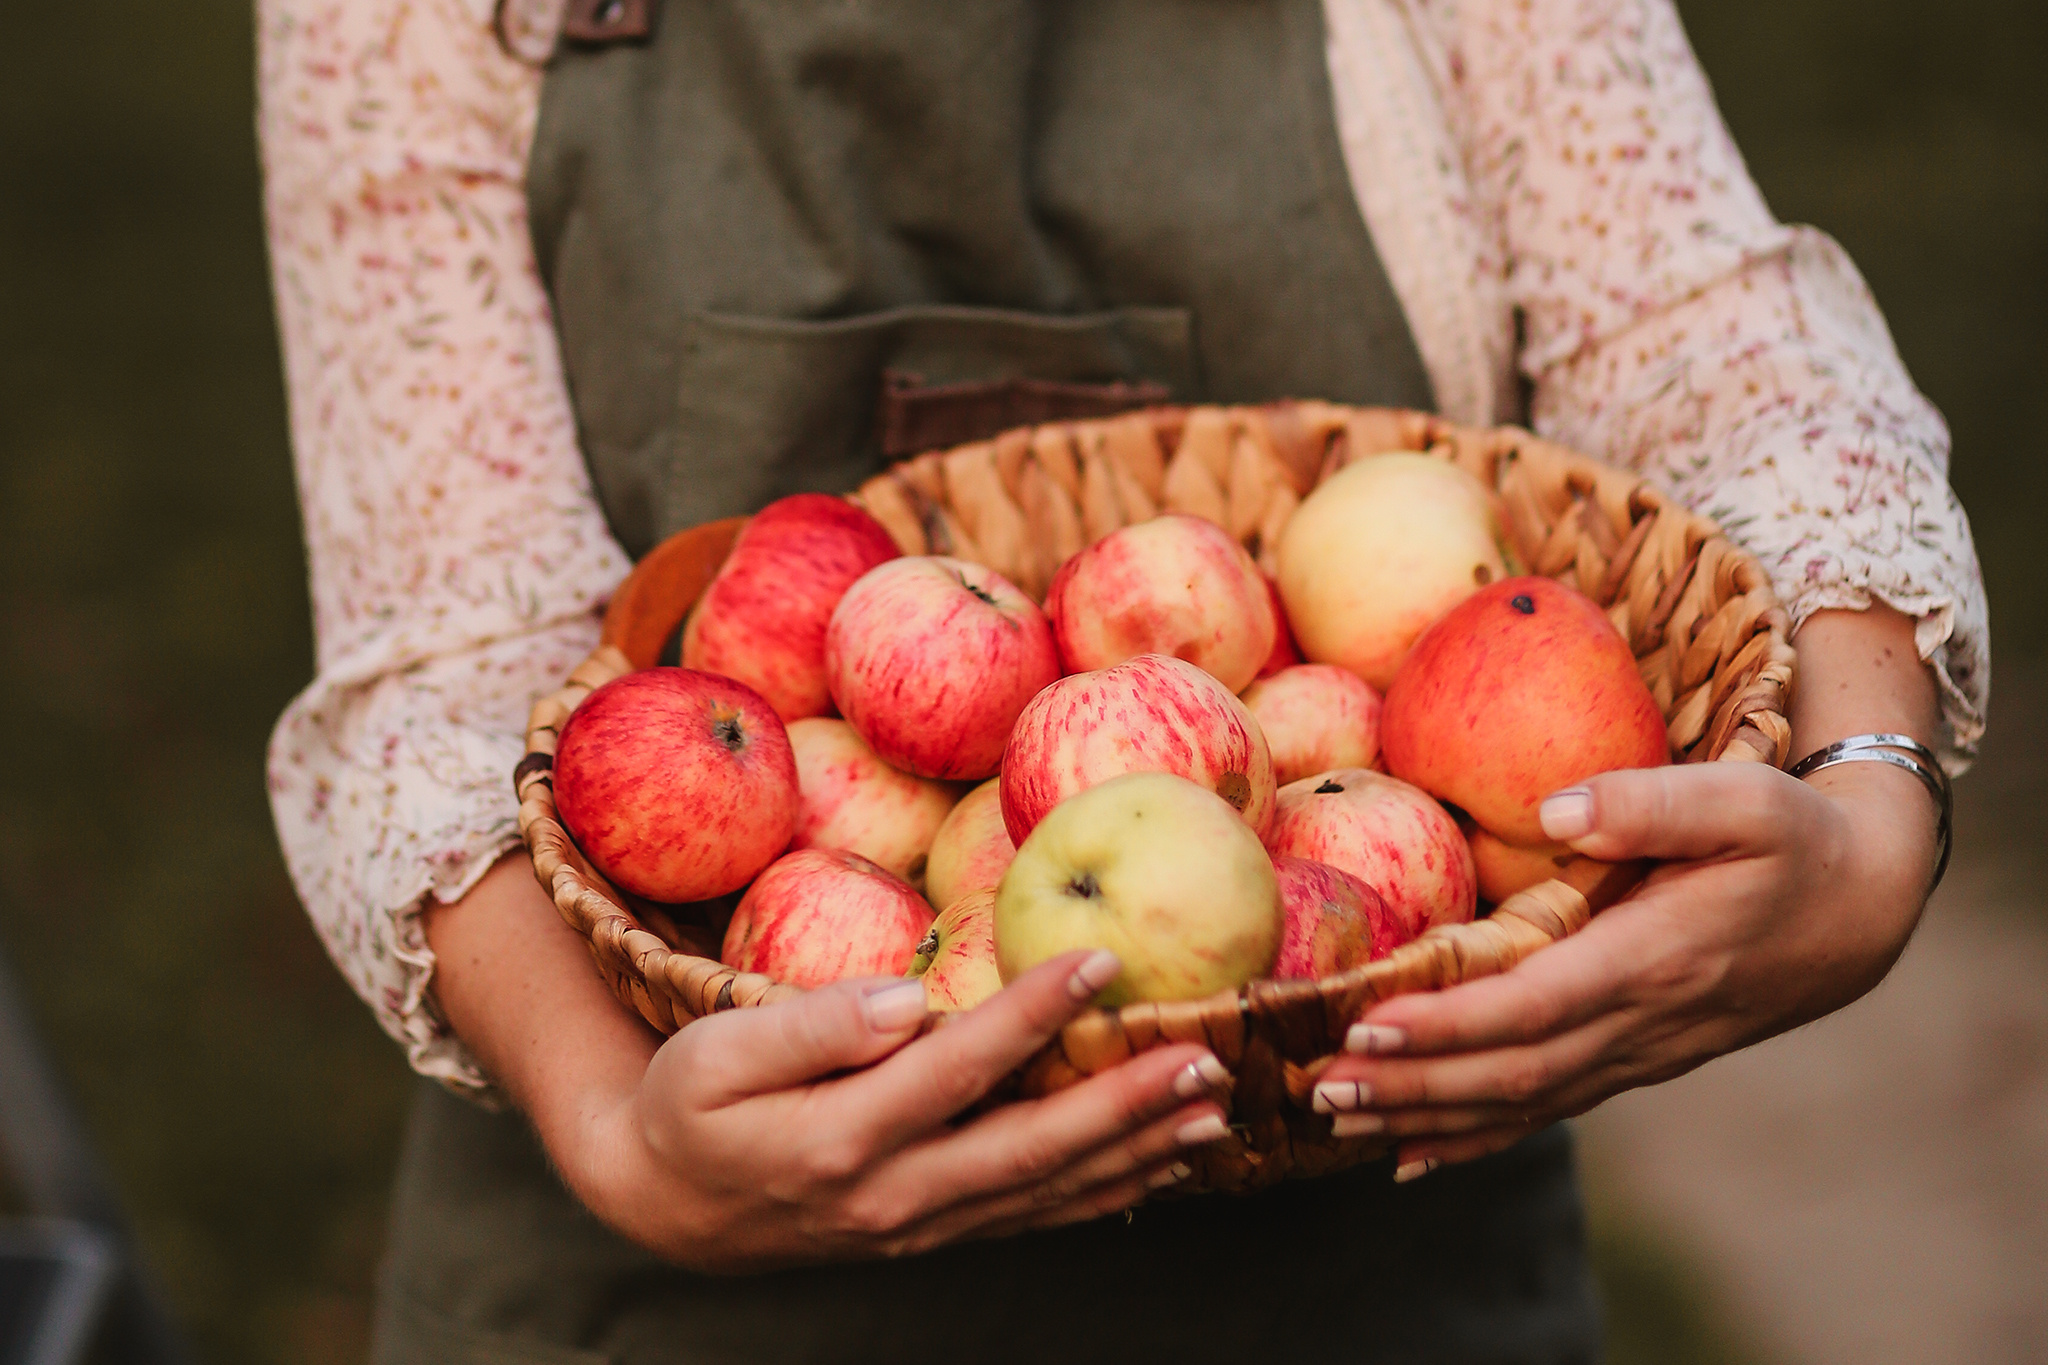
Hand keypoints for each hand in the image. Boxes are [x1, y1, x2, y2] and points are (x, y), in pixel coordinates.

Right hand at [568, 950, 1232, 1270]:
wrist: (665, 1205)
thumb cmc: (689, 1110)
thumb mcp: (714, 1057)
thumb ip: (809, 1028)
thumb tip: (905, 1001)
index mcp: (840, 1141)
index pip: (957, 1069)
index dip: (1034, 1015)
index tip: (1103, 960)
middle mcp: (893, 1197)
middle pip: (1030, 1148)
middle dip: (1124, 1103)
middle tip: (1204, 1054)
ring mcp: (919, 1226)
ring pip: (1045, 1192)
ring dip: (1134, 1152)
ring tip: (1210, 1109)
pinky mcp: (932, 1233)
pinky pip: (1031, 1215)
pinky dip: (1101, 1191)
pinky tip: (1155, 1164)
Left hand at [1308, 757, 1939, 1180]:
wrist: (1859, 910)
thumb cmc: (1794, 842)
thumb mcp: (1744, 801)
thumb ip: (1651, 803)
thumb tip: (1554, 813)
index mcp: (1653, 961)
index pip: (1532, 1009)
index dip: (1448, 1026)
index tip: (1368, 1025)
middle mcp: (1639, 1024)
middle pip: (1509, 1073)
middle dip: (1410, 1085)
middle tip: (1316, 1085)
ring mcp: (1635, 1053)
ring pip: (1518, 1104)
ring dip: (1424, 1116)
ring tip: (1334, 1119)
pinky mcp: (1630, 1060)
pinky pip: (1543, 1110)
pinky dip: (1472, 1137)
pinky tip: (1409, 1155)